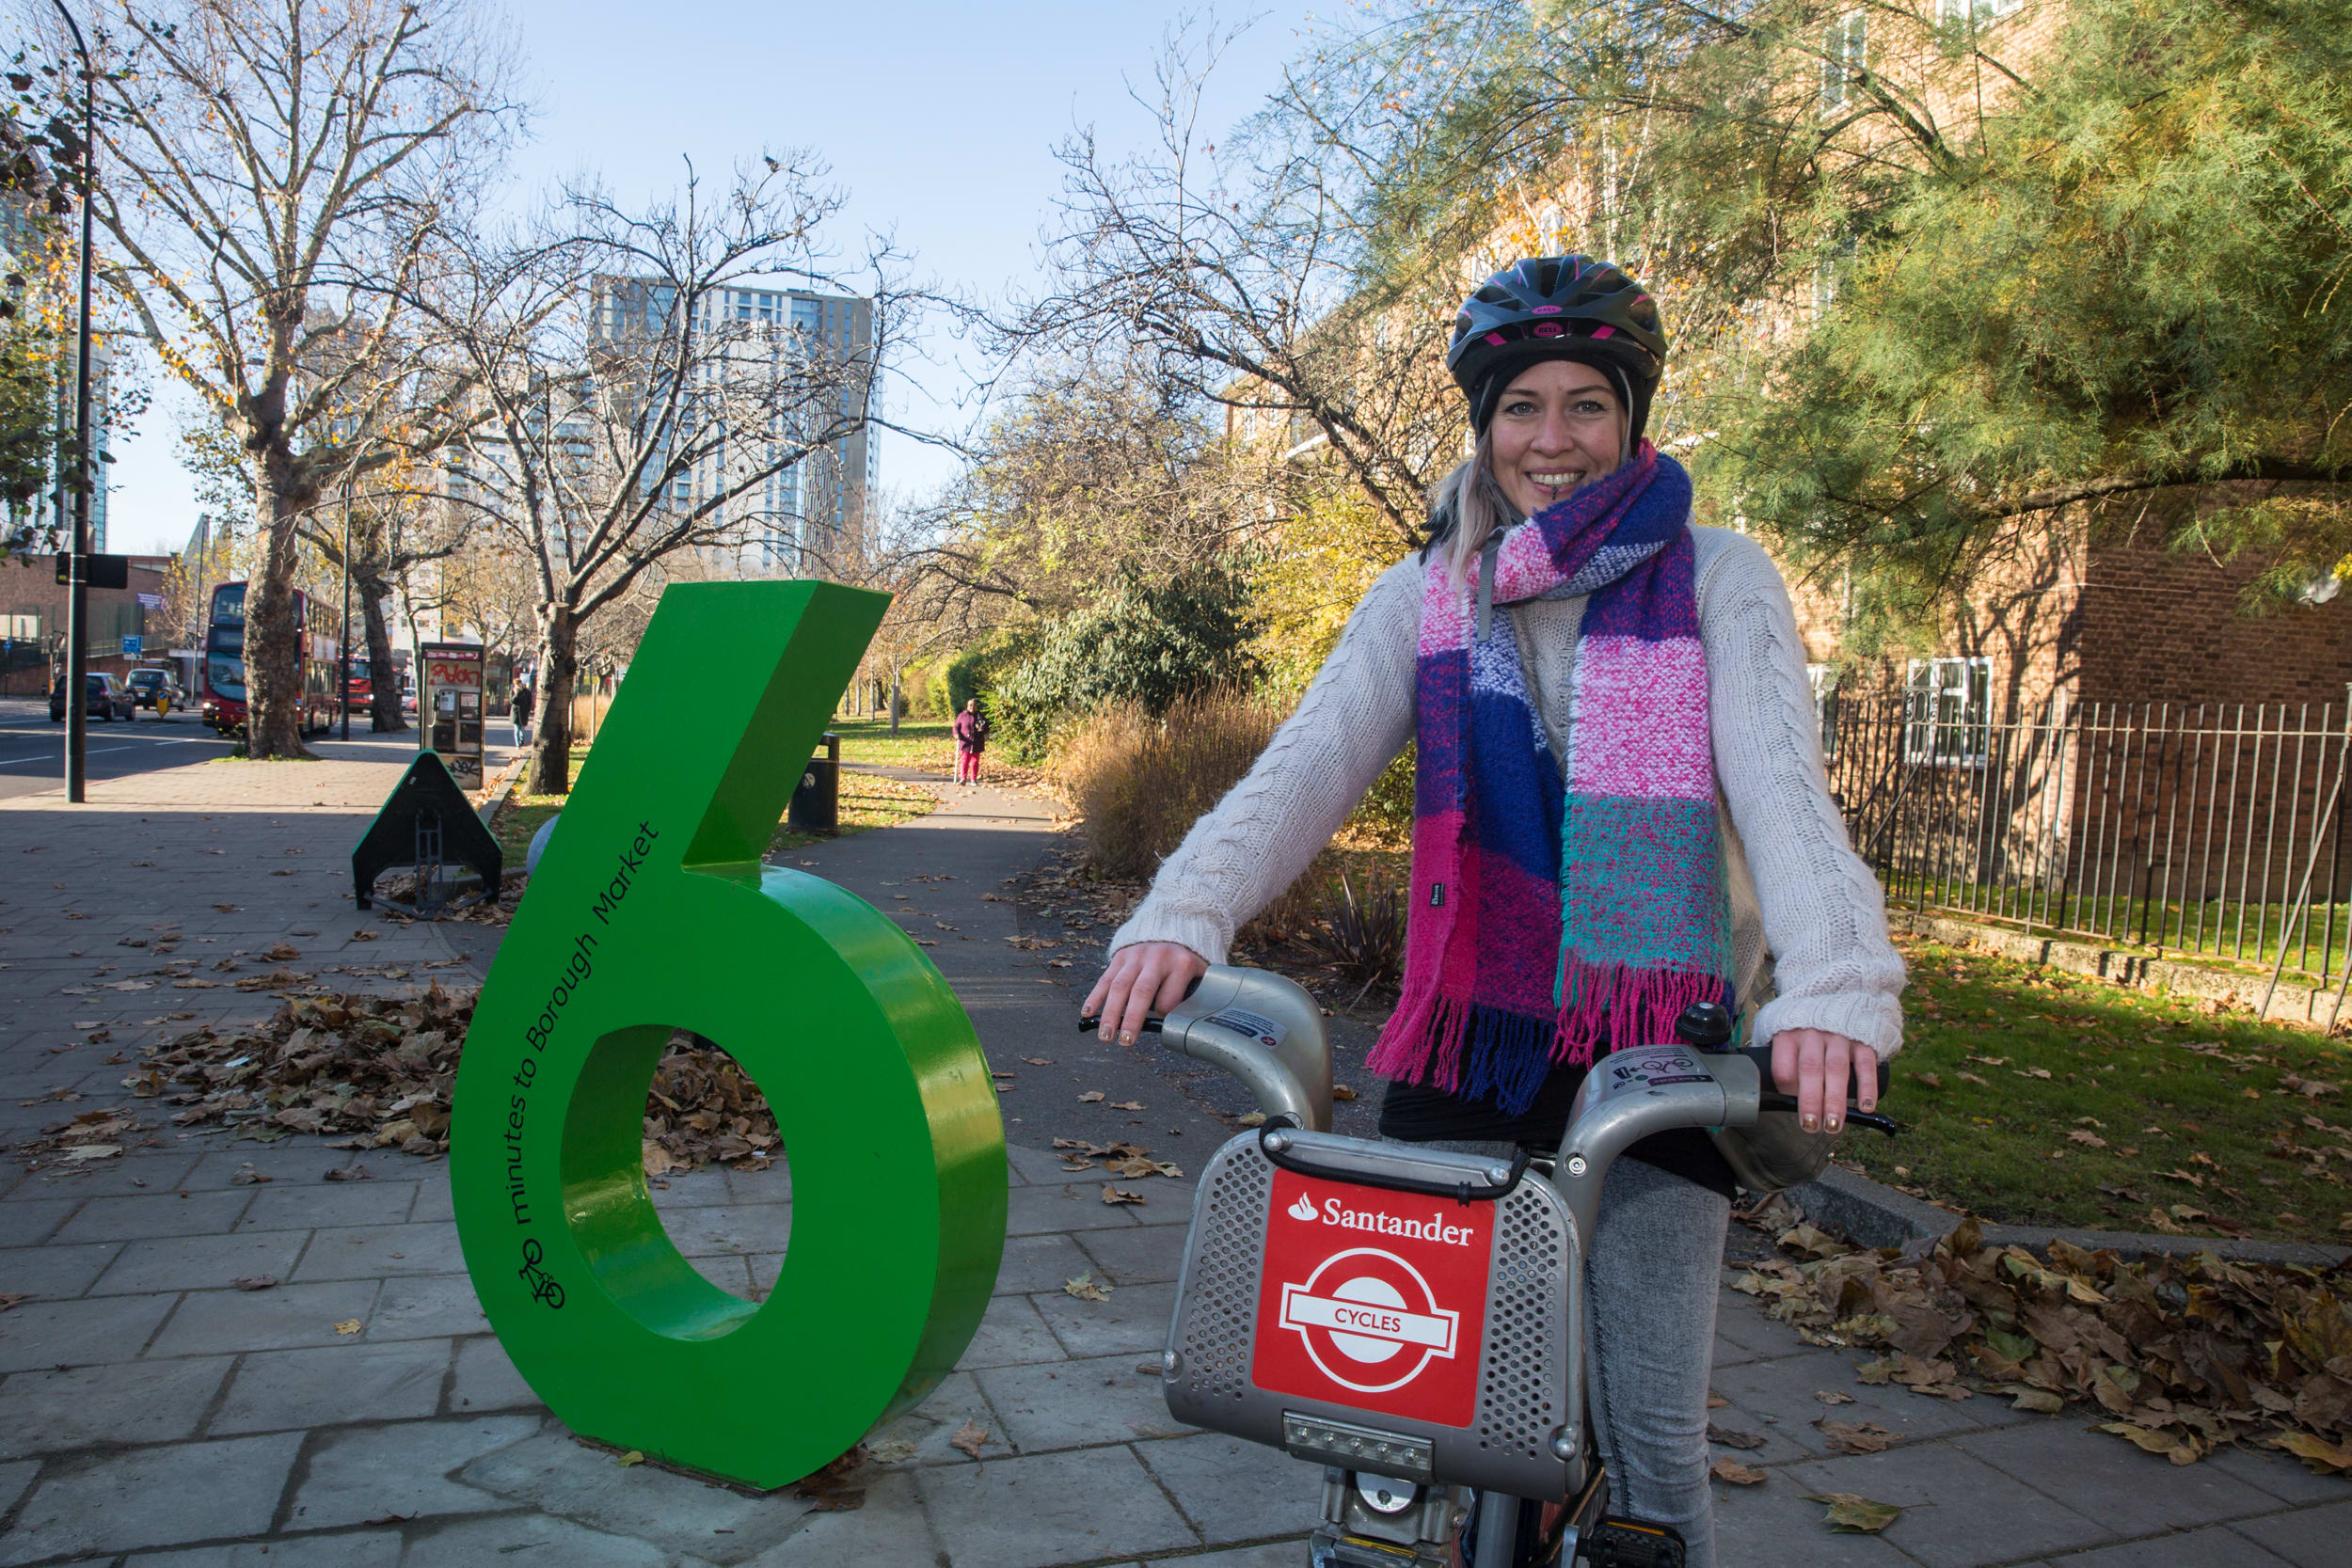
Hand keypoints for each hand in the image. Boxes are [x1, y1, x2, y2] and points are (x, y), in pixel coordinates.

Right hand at [1083, 942, 1207, 1045]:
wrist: (1171, 927)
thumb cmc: (1184, 959)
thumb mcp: (1198, 972)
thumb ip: (1194, 994)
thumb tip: (1183, 1024)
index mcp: (1180, 964)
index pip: (1169, 996)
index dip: (1163, 1015)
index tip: (1159, 1028)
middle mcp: (1156, 959)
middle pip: (1142, 991)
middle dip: (1131, 1019)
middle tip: (1125, 1041)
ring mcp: (1136, 956)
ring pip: (1120, 986)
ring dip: (1110, 1013)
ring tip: (1105, 1035)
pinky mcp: (1120, 956)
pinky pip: (1105, 978)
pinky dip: (1095, 997)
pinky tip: (1088, 1013)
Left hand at [1768, 1028, 1878, 1133]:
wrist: (1835, 998)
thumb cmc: (1804, 1029)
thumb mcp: (1785, 1036)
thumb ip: (1784, 1063)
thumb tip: (1784, 1099)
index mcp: (1788, 1034)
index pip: (1783, 1065)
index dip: (1786, 1088)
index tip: (1789, 1105)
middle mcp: (1812, 1032)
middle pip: (1810, 1069)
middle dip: (1810, 1101)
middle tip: (1811, 1126)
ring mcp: (1839, 1035)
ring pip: (1836, 1069)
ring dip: (1835, 1100)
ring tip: (1833, 1125)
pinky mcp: (1862, 1039)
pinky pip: (1865, 1064)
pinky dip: (1867, 1087)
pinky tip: (1866, 1107)